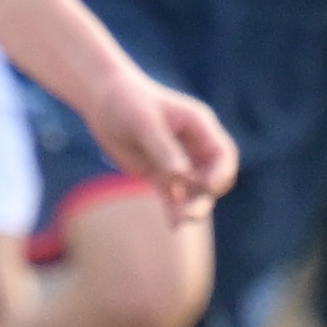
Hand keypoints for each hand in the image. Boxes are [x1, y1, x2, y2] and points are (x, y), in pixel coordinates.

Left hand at [88, 74, 240, 212]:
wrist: (104, 101)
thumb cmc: (128, 102)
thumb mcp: (145, 123)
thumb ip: (163, 149)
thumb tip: (181, 176)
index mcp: (199, 126)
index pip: (223, 155)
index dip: (220, 173)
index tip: (207, 186)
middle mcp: (193, 146)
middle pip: (213, 177)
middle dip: (205, 196)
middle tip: (188, 213)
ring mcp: (178, 161)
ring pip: (195, 191)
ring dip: (191, 206)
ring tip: (179, 221)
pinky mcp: (160, 173)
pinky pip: (173, 196)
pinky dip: (174, 210)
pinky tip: (172, 225)